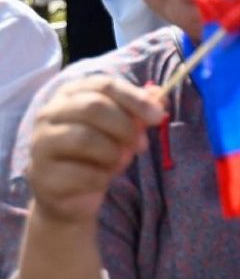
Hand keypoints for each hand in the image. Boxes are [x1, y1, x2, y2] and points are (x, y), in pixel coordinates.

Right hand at [26, 76, 164, 225]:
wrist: (72, 194)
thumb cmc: (99, 152)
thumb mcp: (123, 127)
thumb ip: (140, 109)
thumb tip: (160, 94)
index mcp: (70, 94)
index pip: (104, 85)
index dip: (135, 98)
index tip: (159, 116)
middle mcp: (49, 114)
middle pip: (93, 108)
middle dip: (126, 127)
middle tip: (141, 145)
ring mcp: (40, 144)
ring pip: (85, 139)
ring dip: (114, 153)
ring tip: (120, 161)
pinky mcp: (42, 174)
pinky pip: (81, 173)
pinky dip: (102, 177)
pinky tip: (103, 179)